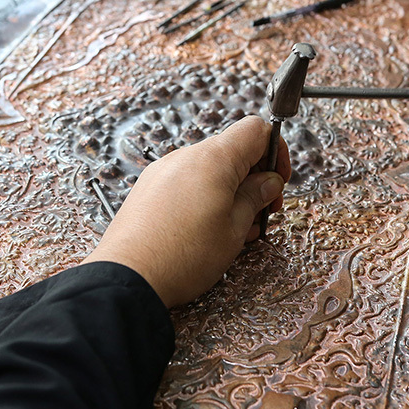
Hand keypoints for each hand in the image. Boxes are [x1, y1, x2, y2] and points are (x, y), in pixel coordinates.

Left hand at [81, 116, 290, 307]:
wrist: (129, 278)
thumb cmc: (182, 256)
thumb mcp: (235, 229)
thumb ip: (256, 197)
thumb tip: (270, 181)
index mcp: (213, 159)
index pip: (256, 130)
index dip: (276, 152)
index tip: (278, 181)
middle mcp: (186, 157)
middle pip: (233, 151)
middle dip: (255, 178)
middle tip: (263, 212)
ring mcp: (164, 171)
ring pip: (210, 170)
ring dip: (231, 191)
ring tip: (237, 229)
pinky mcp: (149, 188)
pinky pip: (187, 182)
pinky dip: (206, 198)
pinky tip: (210, 230)